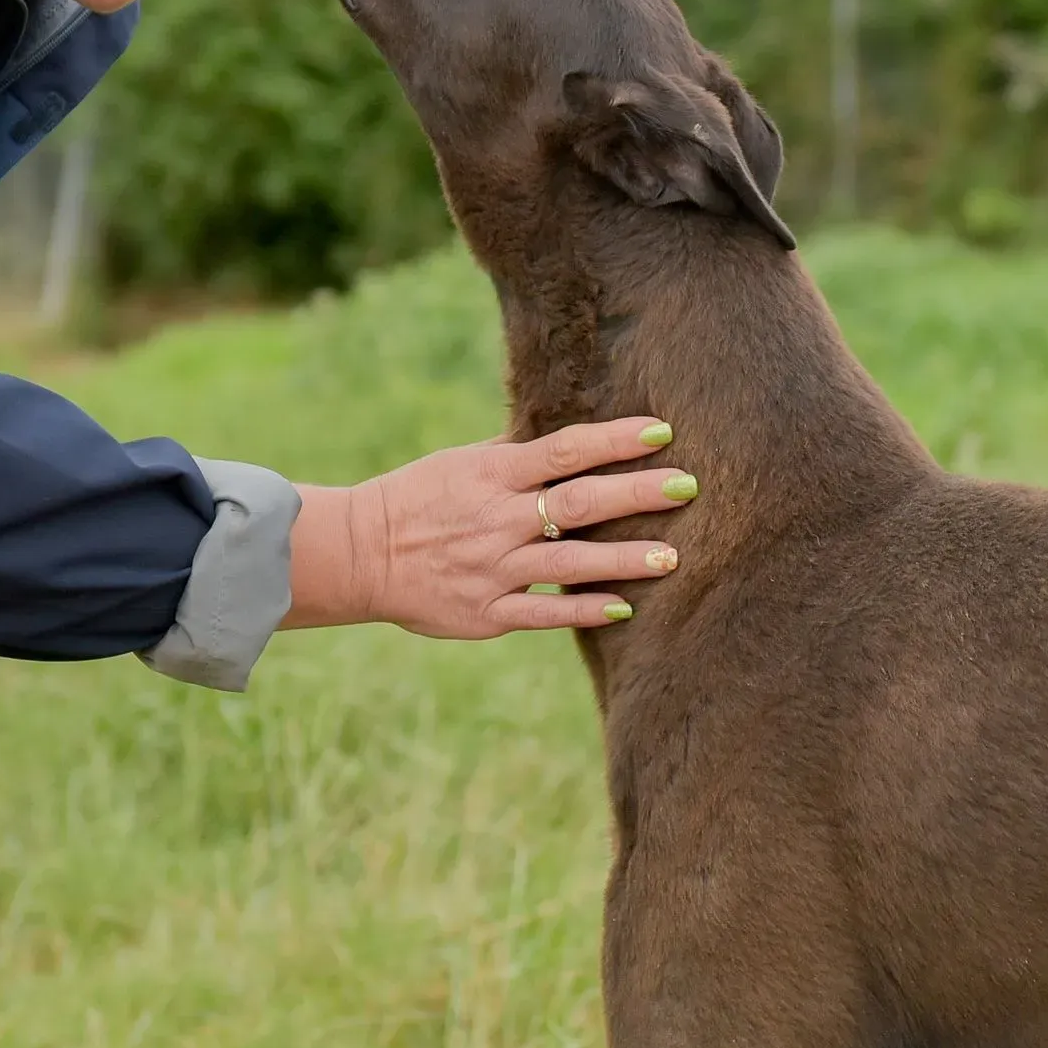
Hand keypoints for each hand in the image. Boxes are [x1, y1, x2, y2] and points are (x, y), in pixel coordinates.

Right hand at [282, 417, 699, 636]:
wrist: (360, 554)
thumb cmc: (417, 498)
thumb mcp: (460, 462)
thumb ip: (513, 453)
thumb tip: (567, 433)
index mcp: (491, 475)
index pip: (564, 450)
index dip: (614, 441)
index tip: (661, 433)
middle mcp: (497, 520)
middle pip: (579, 504)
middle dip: (636, 495)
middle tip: (687, 487)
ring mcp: (494, 569)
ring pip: (571, 564)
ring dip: (624, 560)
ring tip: (672, 557)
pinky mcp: (487, 613)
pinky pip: (544, 613)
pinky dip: (583, 610)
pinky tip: (624, 607)